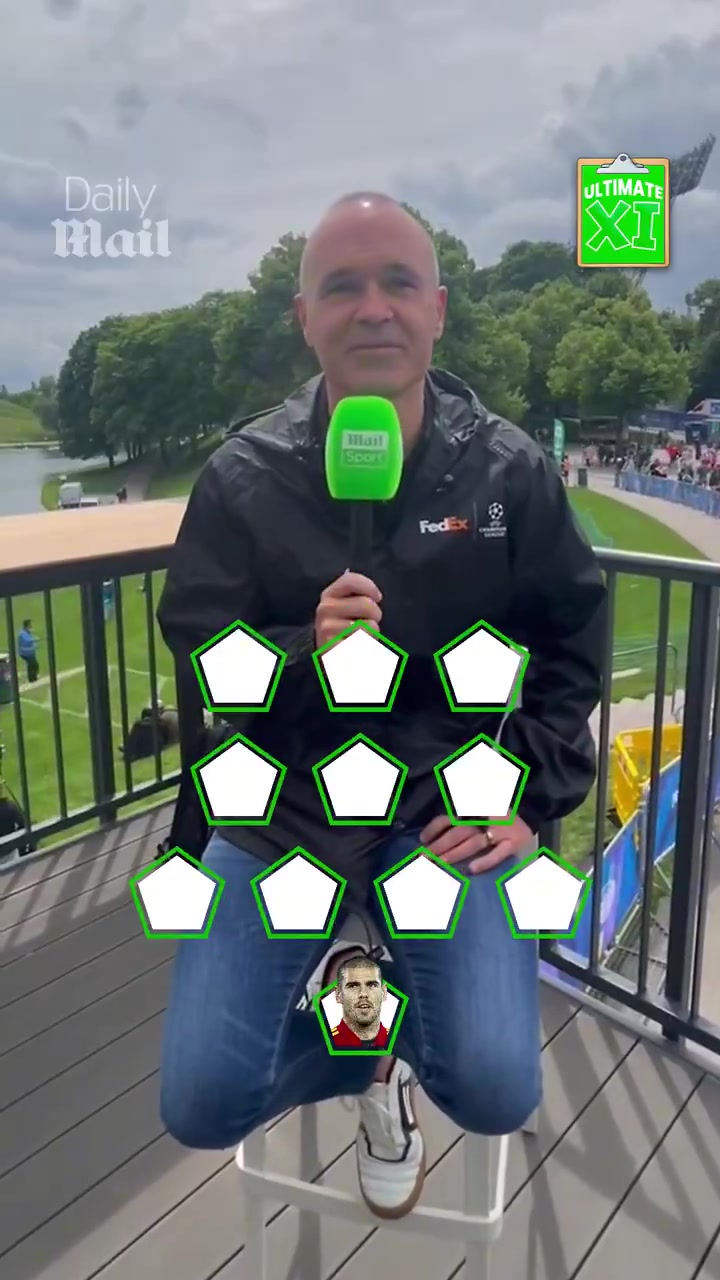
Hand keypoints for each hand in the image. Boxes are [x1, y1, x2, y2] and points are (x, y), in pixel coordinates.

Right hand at [315, 571, 381, 647]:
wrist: (332, 655)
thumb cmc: (345, 627)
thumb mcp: (347, 606)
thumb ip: (358, 594)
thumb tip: (375, 596)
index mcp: (328, 595)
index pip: (350, 581)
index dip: (369, 587)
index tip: (378, 597)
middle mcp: (324, 609)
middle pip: (366, 604)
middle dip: (376, 613)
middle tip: (370, 621)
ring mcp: (327, 629)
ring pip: (369, 625)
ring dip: (373, 632)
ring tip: (363, 635)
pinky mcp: (336, 647)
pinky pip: (365, 643)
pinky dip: (368, 645)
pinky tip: (358, 646)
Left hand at [419, 813, 534, 874]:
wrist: (532, 818)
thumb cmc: (498, 821)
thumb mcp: (478, 813)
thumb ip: (459, 823)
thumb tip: (430, 838)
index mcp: (475, 809)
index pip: (450, 817)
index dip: (434, 828)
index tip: (422, 840)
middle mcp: (486, 817)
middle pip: (458, 832)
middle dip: (440, 845)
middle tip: (425, 858)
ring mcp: (501, 830)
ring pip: (474, 842)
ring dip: (455, 853)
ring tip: (441, 864)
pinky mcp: (514, 843)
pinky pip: (498, 853)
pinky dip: (485, 861)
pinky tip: (471, 869)